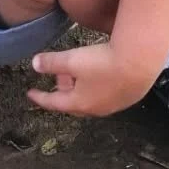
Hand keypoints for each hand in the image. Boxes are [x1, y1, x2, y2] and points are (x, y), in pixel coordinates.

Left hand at [27, 40, 163, 117]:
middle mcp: (96, 108)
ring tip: (76, 73)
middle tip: (57, 77)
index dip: (40, 97)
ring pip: (90, 99)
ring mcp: (113, 104)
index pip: (54, 103)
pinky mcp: (127, 96)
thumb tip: (34, 64)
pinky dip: (94, 86)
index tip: (30, 94)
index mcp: (79, 103)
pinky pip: (104, 95)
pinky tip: (98, 74)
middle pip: (73, 103)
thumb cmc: (102, 63)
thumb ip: (52, 63)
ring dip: (79, 88)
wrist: (139, 63)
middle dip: (62, 91)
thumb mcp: (73, 60)